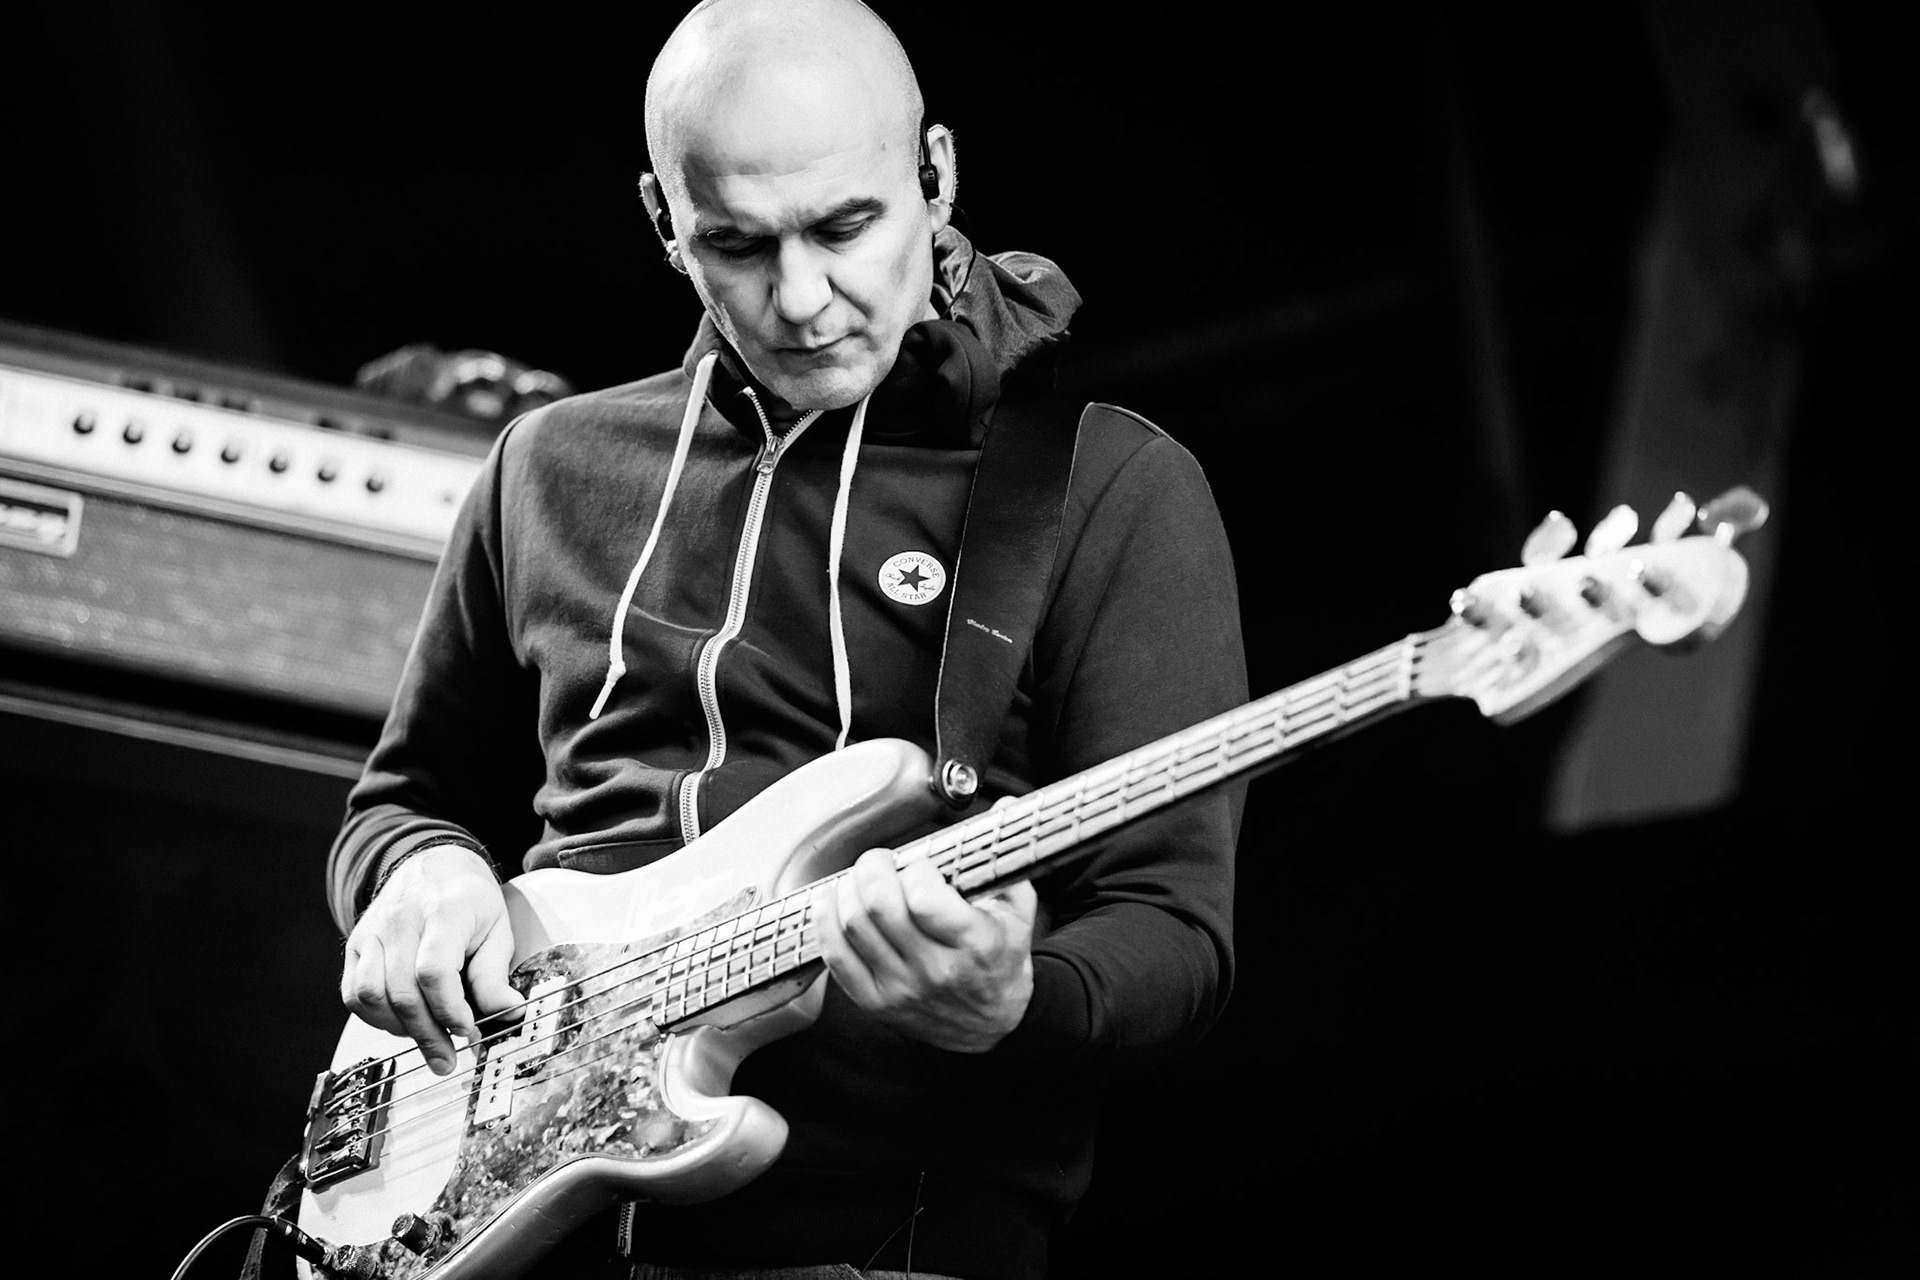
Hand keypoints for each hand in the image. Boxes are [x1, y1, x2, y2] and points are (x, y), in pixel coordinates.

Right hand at [341, 845, 521, 1074]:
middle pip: (402, 990)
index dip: (450, 1010)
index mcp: (445, 910)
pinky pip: (354, 993)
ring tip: (427, 1038)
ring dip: (400, 1029)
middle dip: (427, 1034)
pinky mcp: (356, 944)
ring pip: (371, 995)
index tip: (468, 1030)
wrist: (433, 867)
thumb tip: (507, 1012)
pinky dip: (375, 1018)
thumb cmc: (469, 902)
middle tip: (448, 1057)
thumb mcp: (498, 929)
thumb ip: (496, 974)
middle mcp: (401, 918)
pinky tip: (402, 1023)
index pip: (434, 971)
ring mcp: (373, 930)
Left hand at [818, 846, 1037, 1051]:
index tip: (921, 865)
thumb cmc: (1001, 959)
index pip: (924, 899)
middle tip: (882, 861)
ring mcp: (901, 988)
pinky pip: (835, 957)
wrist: (993, 1025)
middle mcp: (936, 969)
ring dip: (848, 889)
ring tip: (862, 879)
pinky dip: (826, 922)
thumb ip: (1005, 858)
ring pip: (853, 926)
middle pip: (879, 906)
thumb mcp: (1018, 910)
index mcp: (975, 943)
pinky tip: (833, 903)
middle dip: (873, 868)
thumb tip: (1007, 808)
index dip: (916, 870)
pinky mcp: (875, 1002)